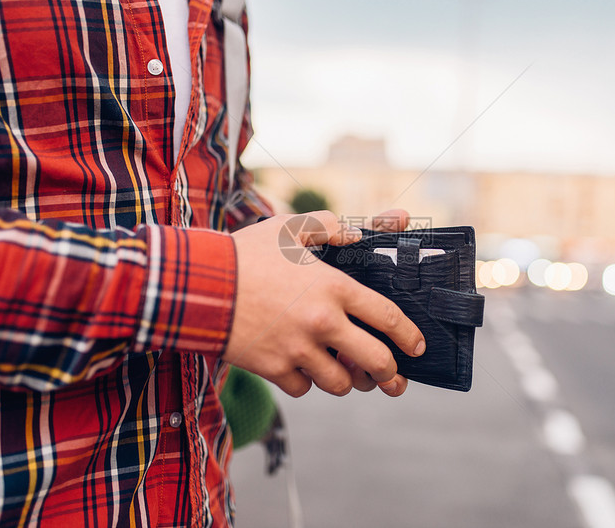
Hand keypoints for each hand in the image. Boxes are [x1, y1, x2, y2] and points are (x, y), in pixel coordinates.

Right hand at [227, 209, 424, 397]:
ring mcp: (298, 349)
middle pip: (376, 362)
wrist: (197, 285)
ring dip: (345, 380)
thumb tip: (356, 234)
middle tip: (391, 376)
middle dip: (390, 374)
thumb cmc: (244, 254)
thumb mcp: (288, 227)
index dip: (409, 336)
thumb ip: (328, 226)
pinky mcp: (273, 369)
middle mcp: (322, 322)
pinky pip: (303, 388)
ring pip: (340, 383)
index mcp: (334, 288)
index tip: (417, 347)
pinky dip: (305, 382)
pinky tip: (302, 368)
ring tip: (343, 371)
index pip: (388, 317)